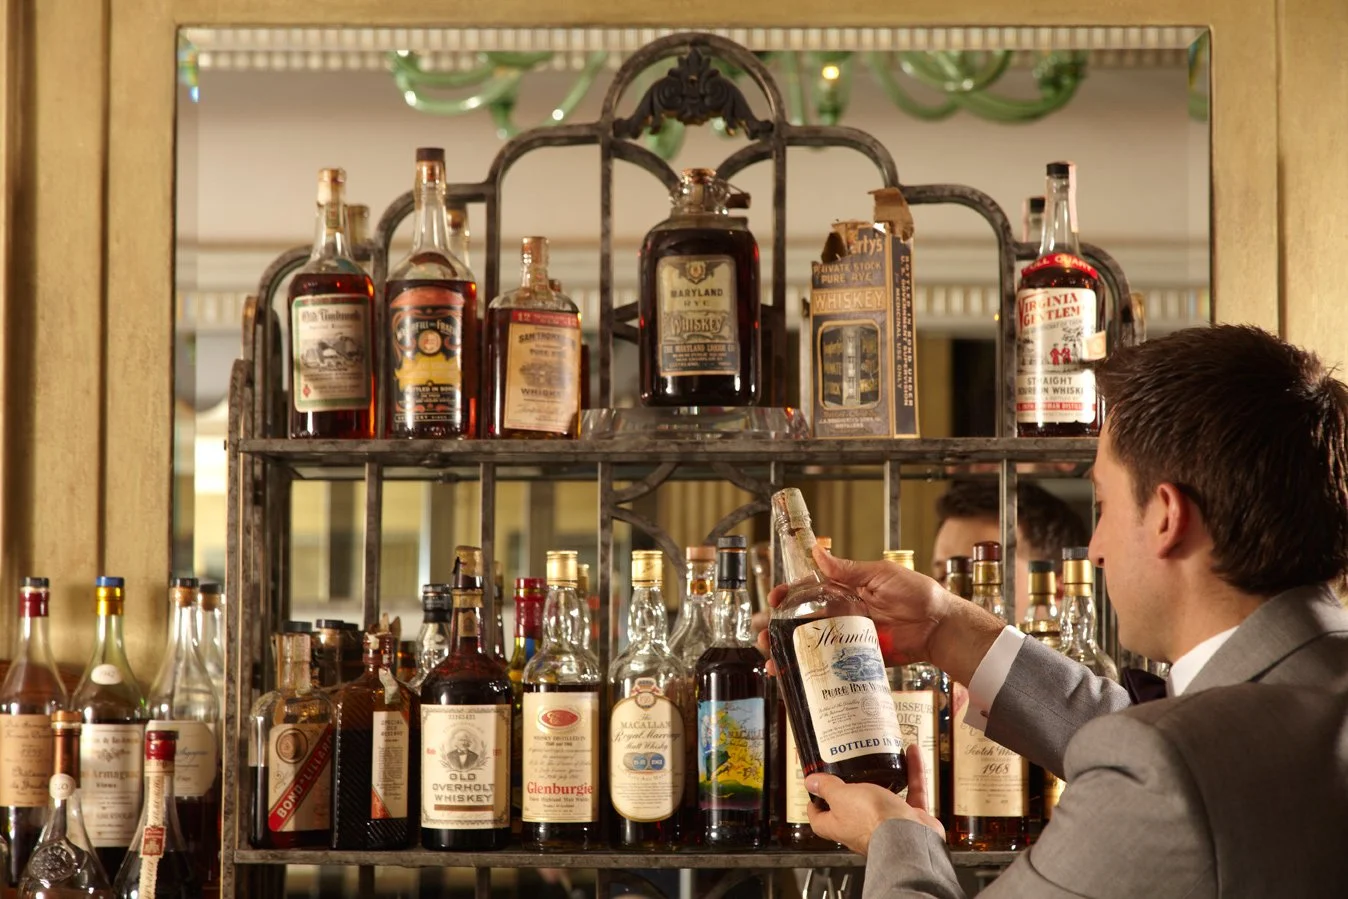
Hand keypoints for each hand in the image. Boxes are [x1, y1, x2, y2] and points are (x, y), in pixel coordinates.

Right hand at [755, 545, 1005, 684]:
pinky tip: (793, 677)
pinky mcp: (859, 659)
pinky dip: (812, 671)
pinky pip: (832, 665)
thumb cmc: (917, 594)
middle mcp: (843, 614)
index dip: (789, 594)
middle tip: (764, 634)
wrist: (940, 626)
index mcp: (846, 590)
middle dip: (779, 628)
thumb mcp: (881, 574)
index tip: (775, 598)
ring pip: (812, 645)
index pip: (809, 591)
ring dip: (788, 651)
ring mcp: (849, 638)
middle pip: (803, 621)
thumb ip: (849, 569)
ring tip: (772, 658)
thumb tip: (818, 552)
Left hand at [805, 743, 944, 854]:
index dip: (815, 804)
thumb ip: (827, 788)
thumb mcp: (841, 797)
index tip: (815, 789)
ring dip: (887, 777)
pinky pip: (912, 792)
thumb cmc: (874, 822)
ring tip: (884, 759)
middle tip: (851, 767)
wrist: (910, 838)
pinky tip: (912, 755)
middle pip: (853, 807)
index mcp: (839, 825)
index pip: (820, 819)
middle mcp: (862, 827)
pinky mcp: (910, 820)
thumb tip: (811, 782)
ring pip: (886, 796)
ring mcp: (888, 824)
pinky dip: (913, 773)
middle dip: (854, 788)